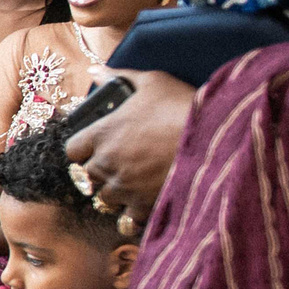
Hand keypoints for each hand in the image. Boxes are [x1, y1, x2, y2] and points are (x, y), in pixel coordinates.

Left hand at [65, 67, 195, 226]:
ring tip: (134, 184)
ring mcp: (123, 186)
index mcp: (102, 133)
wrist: (216, 138)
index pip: (72, 149)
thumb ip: (119, 76)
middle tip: (120, 165)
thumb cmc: (182, 106)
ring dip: (115, 193)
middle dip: (100, 171)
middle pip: (87, 176)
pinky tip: (145, 203)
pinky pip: (126, 219)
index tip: (97, 147)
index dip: (83, 149)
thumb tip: (95, 69)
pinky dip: (133, 214)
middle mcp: (106, 162)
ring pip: (104, 198)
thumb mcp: (152, 82)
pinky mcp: (143, 205)